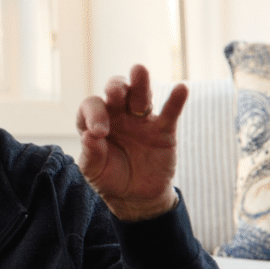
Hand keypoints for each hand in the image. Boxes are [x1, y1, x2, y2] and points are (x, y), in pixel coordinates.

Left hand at [75, 64, 186, 220]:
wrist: (135, 196)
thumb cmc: (109, 178)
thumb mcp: (93, 171)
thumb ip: (91, 155)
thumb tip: (89, 136)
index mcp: (96, 121)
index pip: (91, 106)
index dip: (93, 114)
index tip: (99, 133)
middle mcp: (118, 114)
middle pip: (117, 90)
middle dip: (115, 87)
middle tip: (115, 93)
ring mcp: (141, 120)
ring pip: (141, 95)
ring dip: (140, 84)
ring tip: (139, 72)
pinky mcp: (163, 130)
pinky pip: (170, 112)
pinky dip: (176, 100)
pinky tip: (181, 89)